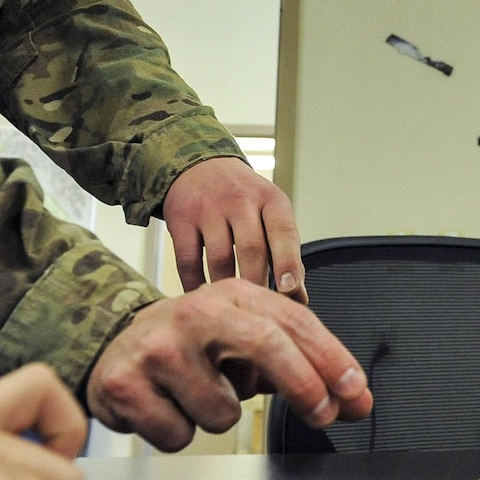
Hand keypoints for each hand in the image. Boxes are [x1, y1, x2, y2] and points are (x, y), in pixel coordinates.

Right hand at [85, 278, 370, 449]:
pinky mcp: (125, 384)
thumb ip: (300, 367)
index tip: (355, 393)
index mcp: (234, 297)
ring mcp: (159, 347)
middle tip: (323, 415)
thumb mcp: (245, 341)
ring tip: (196, 396)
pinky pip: (179, 435)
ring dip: (219, 418)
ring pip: (222, 411)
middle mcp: (197, 312)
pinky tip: (166, 407)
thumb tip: (354, 399)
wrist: (116, 350)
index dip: (332, 359)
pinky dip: (179, 433)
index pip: (295, 323)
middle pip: (266, 344)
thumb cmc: (192, 347)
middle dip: (304, 385)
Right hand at [163, 156, 305, 301]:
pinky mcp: (181, 220)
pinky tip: (204, 298)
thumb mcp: (270, 212)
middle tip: (261, 313)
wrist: (199, 165)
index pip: (284, 232)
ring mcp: (209, 209)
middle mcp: (241, 201)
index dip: (288, 263)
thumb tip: (298, 299)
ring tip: (234, 309)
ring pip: (220, 258)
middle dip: (258, 284)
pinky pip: (188, 261)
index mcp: (271, 200)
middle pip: (252, 249)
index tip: (291, 290)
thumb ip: (284, 252)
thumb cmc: (243, 198)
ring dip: (227, 288)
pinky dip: (196, 285)